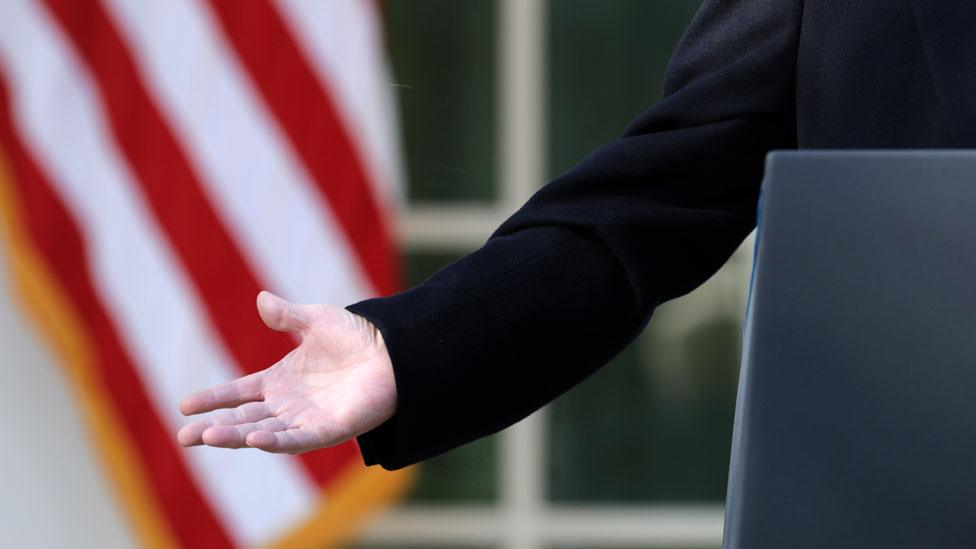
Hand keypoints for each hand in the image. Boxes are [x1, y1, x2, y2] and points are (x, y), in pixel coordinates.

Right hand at [177, 291, 395, 453]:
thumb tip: (262, 299)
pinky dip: (275, 441)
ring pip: (263, 432)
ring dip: (235, 436)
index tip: (184, 406)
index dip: (212, 398)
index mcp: (279, 381)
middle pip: (243, 419)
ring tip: (207, 436)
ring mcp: (306, 419)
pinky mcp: (328, 431)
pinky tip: (254, 439)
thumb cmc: (357, 337)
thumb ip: (288, 315)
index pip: (237, 393)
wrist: (395, 352)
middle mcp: (288, 404)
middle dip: (213, 428)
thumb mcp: (316, 320)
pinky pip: (297, 440)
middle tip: (183, 437)